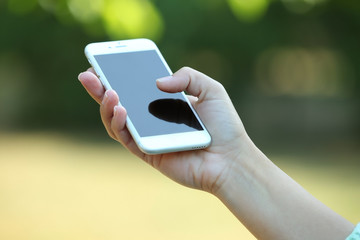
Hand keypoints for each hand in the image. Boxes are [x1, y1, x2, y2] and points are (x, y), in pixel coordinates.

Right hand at [78, 67, 248, 192]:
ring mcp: (148, 135)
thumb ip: (187, 76)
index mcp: (165, 102)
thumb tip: (156, 82)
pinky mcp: (146, 152)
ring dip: (107, 105)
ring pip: (117, 121)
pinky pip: (125, 137)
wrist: (230, 159)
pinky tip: (120, 108)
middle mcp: (153, 118)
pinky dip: (118, 123)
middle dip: (101, 88)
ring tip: (108, 91)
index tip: (104, 64)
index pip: (137, 87)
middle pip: (120, 102)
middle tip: (88, 75)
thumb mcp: (211, 89)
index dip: (119, 76)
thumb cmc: (224, 125)